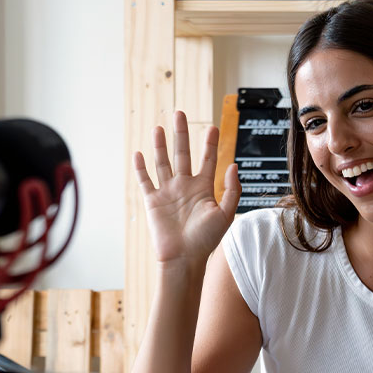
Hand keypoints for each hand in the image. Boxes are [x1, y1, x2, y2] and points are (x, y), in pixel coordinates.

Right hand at [134, 111, 240, 266]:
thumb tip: (233, 165)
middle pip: (182, 154)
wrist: (184, 258)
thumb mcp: (226, 214)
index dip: (210, 144)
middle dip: (182, 134)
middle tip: (180, 113)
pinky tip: (139, 153)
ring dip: (160, 145)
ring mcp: (168, 193)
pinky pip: (145, 180)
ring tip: (159, 127)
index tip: (213, 127)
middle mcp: (185, 187)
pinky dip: (141, 167)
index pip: (208, 160)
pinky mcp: (153, 201)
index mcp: (204, 189)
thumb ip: (231, 190)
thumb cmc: (206, 240)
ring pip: (163, 162)